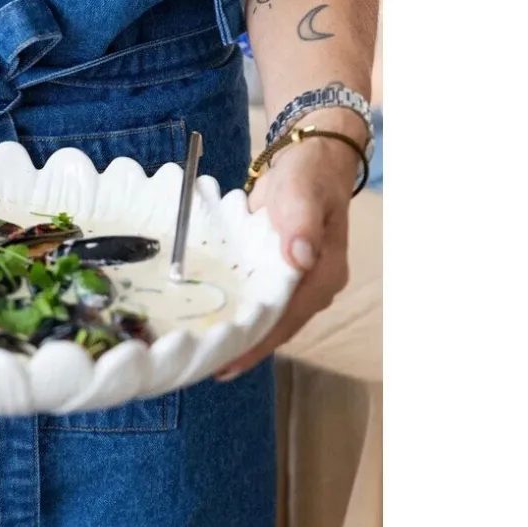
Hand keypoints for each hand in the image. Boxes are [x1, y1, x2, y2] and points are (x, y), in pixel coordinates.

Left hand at [213, 130, 356, 380]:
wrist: (308, 159)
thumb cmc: (308, 176)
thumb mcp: (303, 194)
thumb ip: (302, 225)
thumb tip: (299, 259)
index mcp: (324, 276)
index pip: (288, 319)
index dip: (259, 343)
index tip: (228, 363)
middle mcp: (312, 287)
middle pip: (276, 327)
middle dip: (244, 348)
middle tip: (204, 367)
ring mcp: (294, 282)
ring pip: (265, 317)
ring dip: (238, 334)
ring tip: (203, 354)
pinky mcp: (275, 272)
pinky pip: (256, 300)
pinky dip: (236, 311)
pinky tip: (211, 321)